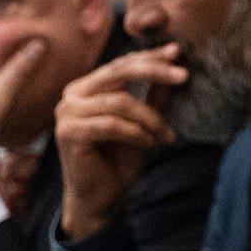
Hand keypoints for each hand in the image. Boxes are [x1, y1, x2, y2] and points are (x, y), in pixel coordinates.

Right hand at [55, 44, 184, 239]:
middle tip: (183, 76)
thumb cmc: (120, 161)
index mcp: (87, 87)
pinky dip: (136, 134)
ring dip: (150, 118)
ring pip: (119, 102)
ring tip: (166, 135)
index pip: (121, 65)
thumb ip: (153, 97)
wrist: (101, 199)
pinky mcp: (69, 133)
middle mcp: (73, 95)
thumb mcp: (144, 124)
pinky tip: (149, 144)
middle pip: (118, 74)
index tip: (178, 52)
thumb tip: (175, 69)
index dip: (149, 56)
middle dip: (154, 72)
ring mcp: (67, 113)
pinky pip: (111, 125)